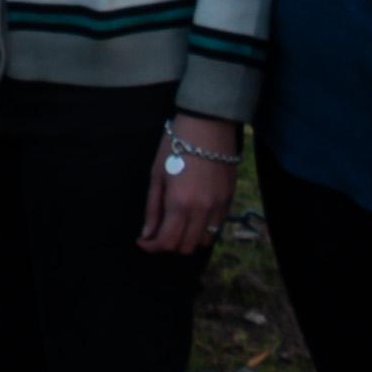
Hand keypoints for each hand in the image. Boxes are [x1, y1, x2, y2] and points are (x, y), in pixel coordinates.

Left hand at [140, 118, 237, 256]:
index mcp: (180, 203)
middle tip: (158, 233)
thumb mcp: (156, 175)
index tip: (142, 242)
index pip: (167, 241)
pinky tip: (193, 216)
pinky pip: (217, 226)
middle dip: (169, 245)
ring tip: (176, 225)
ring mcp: (219, 206)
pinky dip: (203, 229)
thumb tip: (146, 234)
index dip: (152, 247)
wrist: (208, 125)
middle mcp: (202, 210)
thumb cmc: (176, 146)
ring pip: (204, 240)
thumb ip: (152, 209)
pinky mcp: (229, 199)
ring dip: (188, 239)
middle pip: (186, 246)